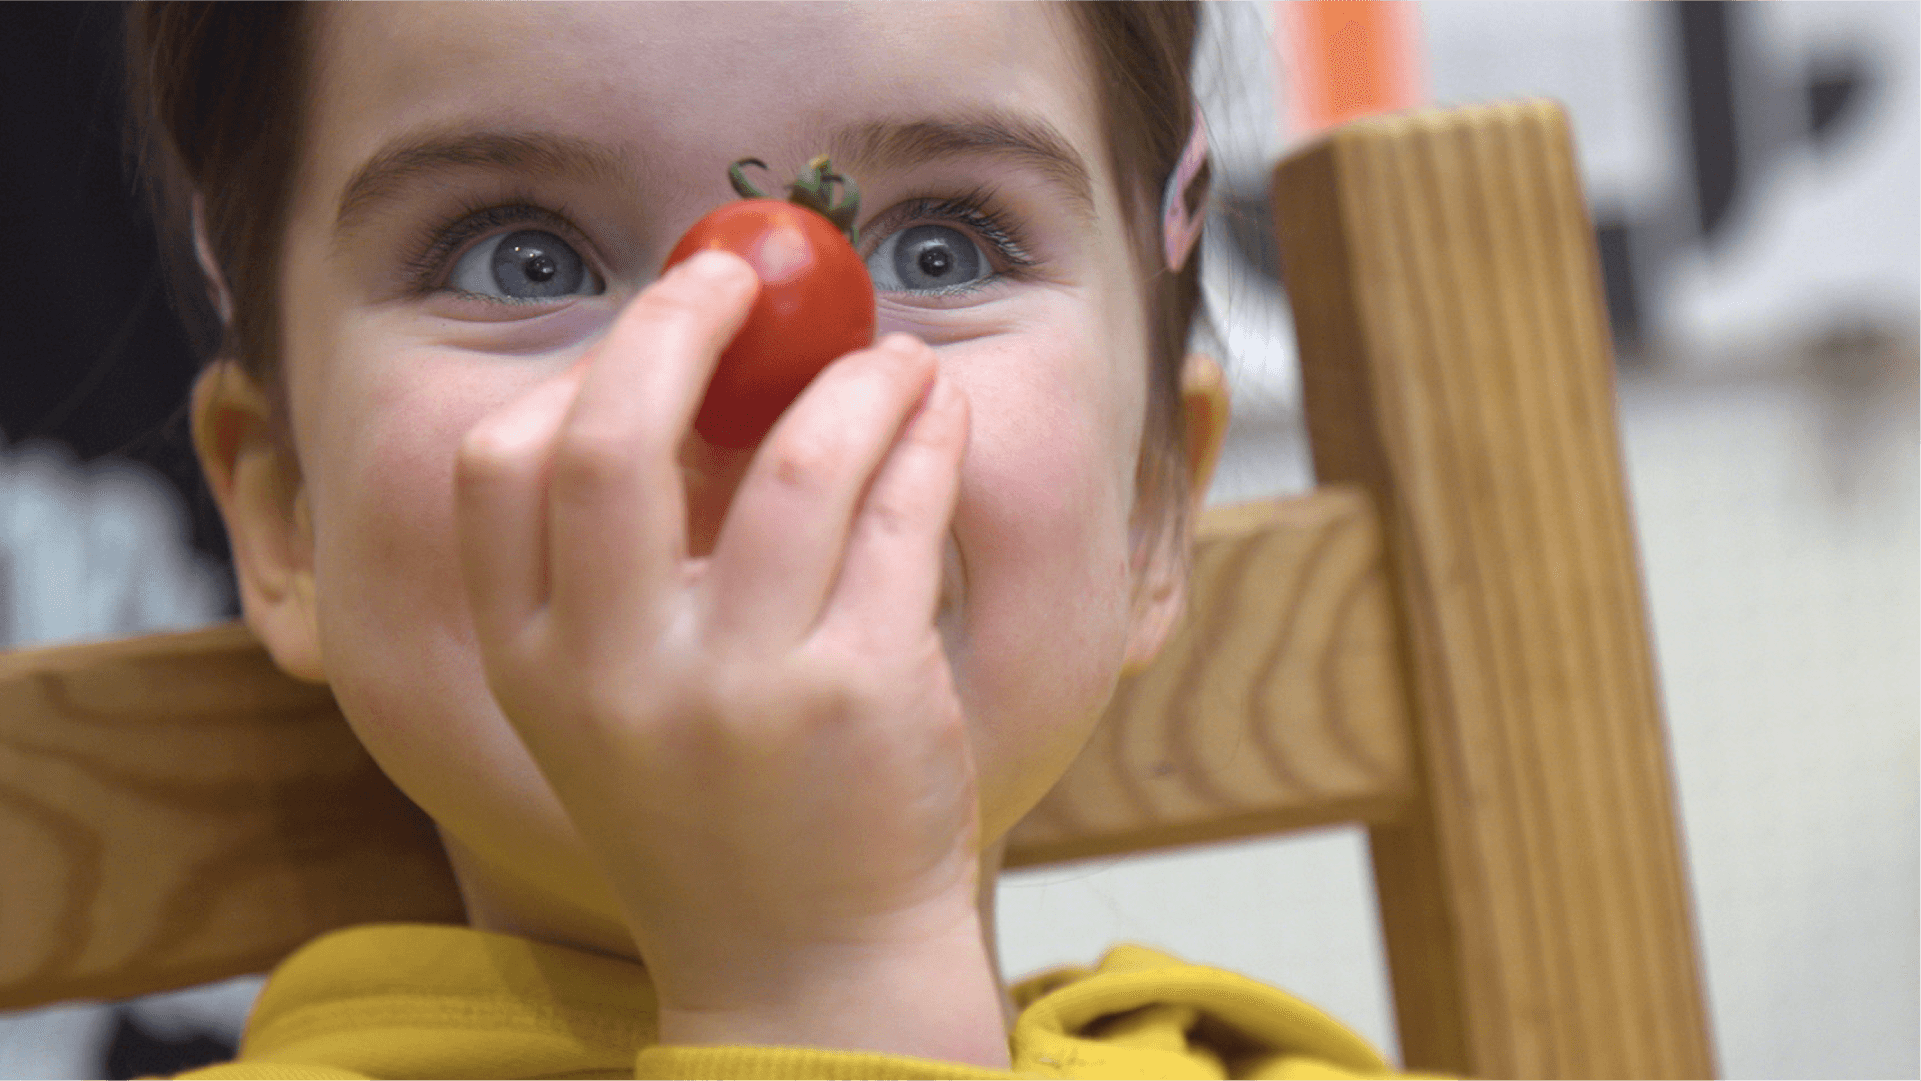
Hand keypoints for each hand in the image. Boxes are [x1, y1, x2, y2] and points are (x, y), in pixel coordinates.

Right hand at [451, 250, 987, 1022]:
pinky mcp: (859, 696)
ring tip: (896, 360)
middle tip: (738, 279)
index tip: (654, 327)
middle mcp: (616, 675)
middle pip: (614, 438)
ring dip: (856, 380)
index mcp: (533, 669)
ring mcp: (739, 689)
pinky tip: (938, 420)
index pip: (496, 472)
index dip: (577, 372)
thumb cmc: (718, 821)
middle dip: (679, 324)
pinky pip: (899, 518)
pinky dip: (925, 442)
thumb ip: (622, 570)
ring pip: (795, 461)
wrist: (807, 974)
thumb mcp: (617, 708)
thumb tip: (696, 379)